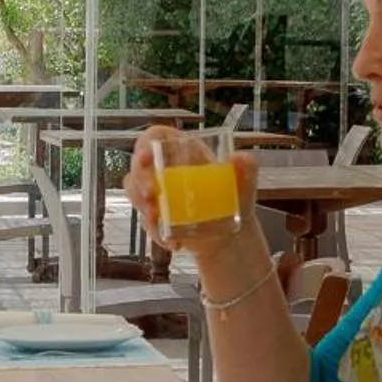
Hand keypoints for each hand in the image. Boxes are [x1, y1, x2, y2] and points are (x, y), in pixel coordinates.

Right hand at [122, 127, 264, 265]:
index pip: (154, 137)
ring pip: (134, 193)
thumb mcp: (245, 183)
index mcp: (183, 152)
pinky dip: (156, 234)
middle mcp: (165, 169)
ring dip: (141, 207)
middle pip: (137, 166)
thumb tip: (240, 158)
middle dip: (138, 181)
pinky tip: (173, 243)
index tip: (146, 159)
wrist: (230, 236)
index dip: (144, 144)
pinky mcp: (155, 217)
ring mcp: (157, 194)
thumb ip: (247, 168)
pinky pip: (145, 222)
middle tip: (151, 196)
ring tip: (157, 220)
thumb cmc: (235, 201)